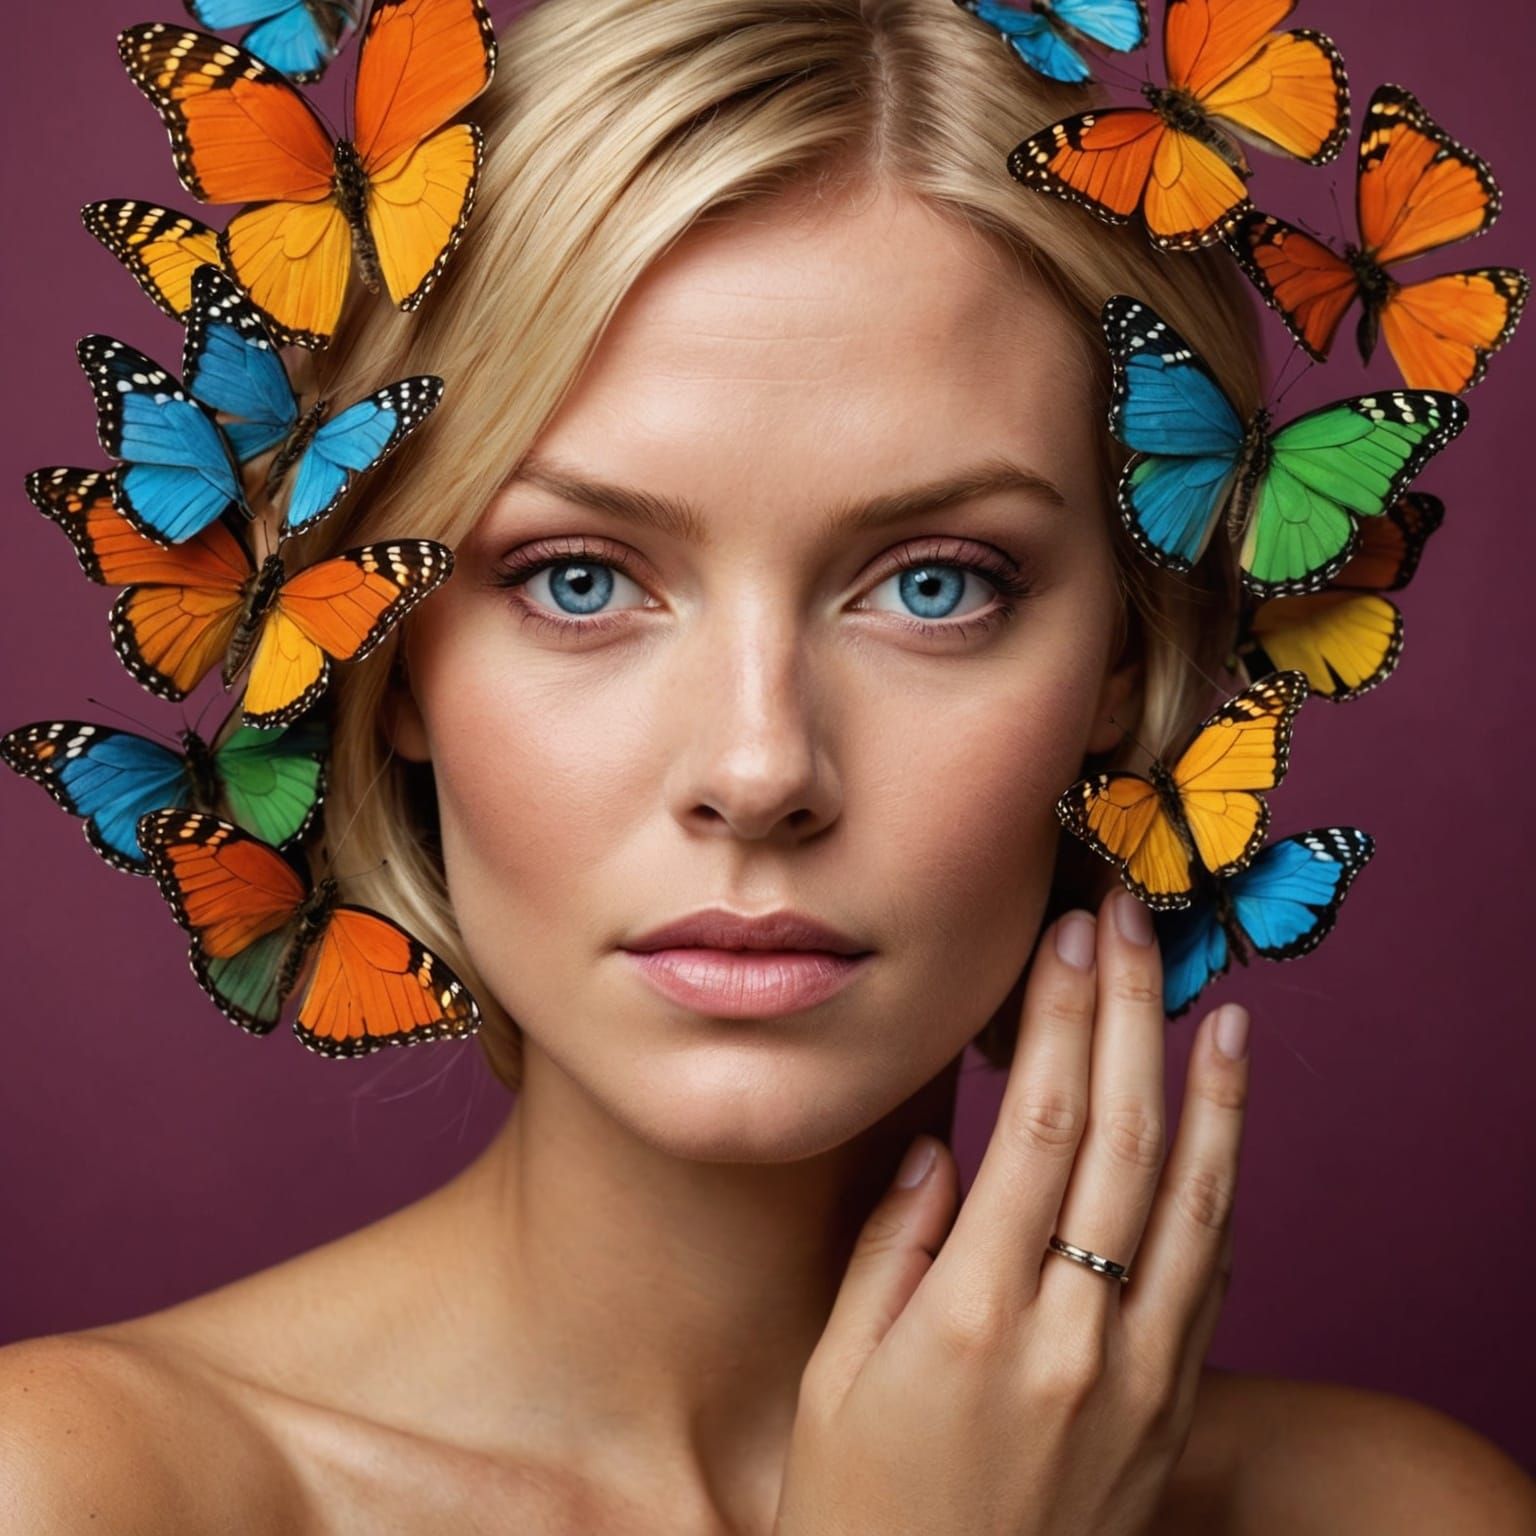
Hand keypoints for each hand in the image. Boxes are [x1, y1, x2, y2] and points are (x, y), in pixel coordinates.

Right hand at [773, 887, 1250, 1535]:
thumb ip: (890, 1248)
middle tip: (1133, 924)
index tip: (1069, 938)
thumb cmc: (860, 1504)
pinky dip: (1226, 1192)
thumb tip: (944, 1147)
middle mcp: (1069, 1336)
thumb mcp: (832, 1376)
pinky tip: (1224, 1132)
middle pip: (1124, 1138)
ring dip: (1213, 1095)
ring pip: (1195, 1204)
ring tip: (1223, 1009)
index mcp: (969, 1315)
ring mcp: (1135, 1379)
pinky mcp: (1168, 1414)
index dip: (1063, 1019)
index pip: (1041, 1126)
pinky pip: (1211, 1282)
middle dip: (1132, 1014)